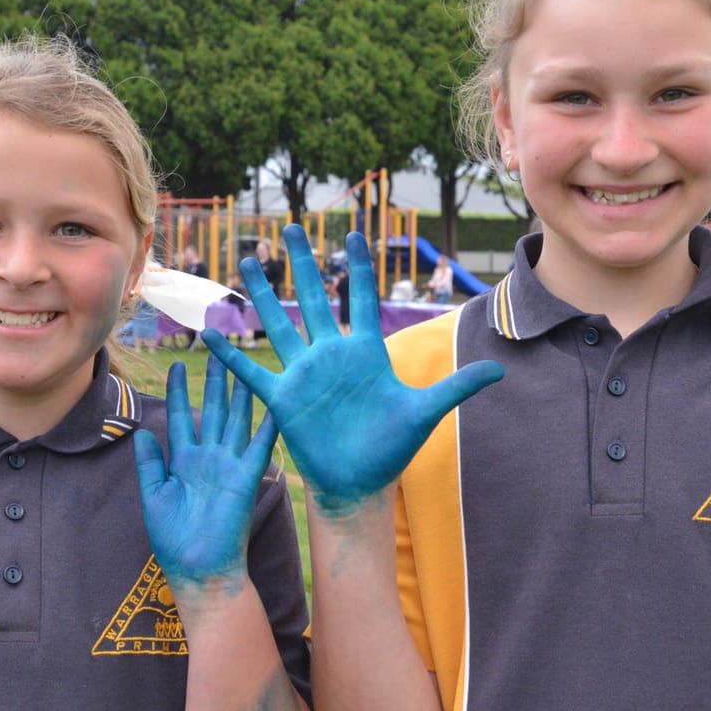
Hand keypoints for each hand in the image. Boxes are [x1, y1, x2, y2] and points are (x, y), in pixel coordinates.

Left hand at [133, 355, 279, 606]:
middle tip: (218, 348)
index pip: (180, 416)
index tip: (177, 365)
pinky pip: (258, 446)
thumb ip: (150, 464)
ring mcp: (229, 466)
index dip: (178, 390)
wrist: (198, 570)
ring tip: (242, 362)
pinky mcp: (245, 479)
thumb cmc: (173, 540)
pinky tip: (274, 402)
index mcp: (184, 461)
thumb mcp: (153, 497)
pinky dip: (267, 425)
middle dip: (215, 379)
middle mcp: (208, 458)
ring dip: (240, 392)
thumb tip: (141, 432)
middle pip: (213, 410)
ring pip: (236, 420)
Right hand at [202, 226, 502, 512]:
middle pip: (314, 297)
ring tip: (246, 260)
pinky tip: (210, 333)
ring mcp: (304, 374)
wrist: (360, 482)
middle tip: (289, 228)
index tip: (355, 233)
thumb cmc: (392, 447)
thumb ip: (457, 387)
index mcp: (365, 352)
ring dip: (263, 293)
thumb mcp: (426, 411)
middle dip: (302, 262)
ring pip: (279, 323)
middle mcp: (331, 355)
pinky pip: (253, 372)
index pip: (362, 299)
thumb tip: (500, 370)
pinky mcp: (283, 398)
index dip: (359, 267)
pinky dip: (231, 356)